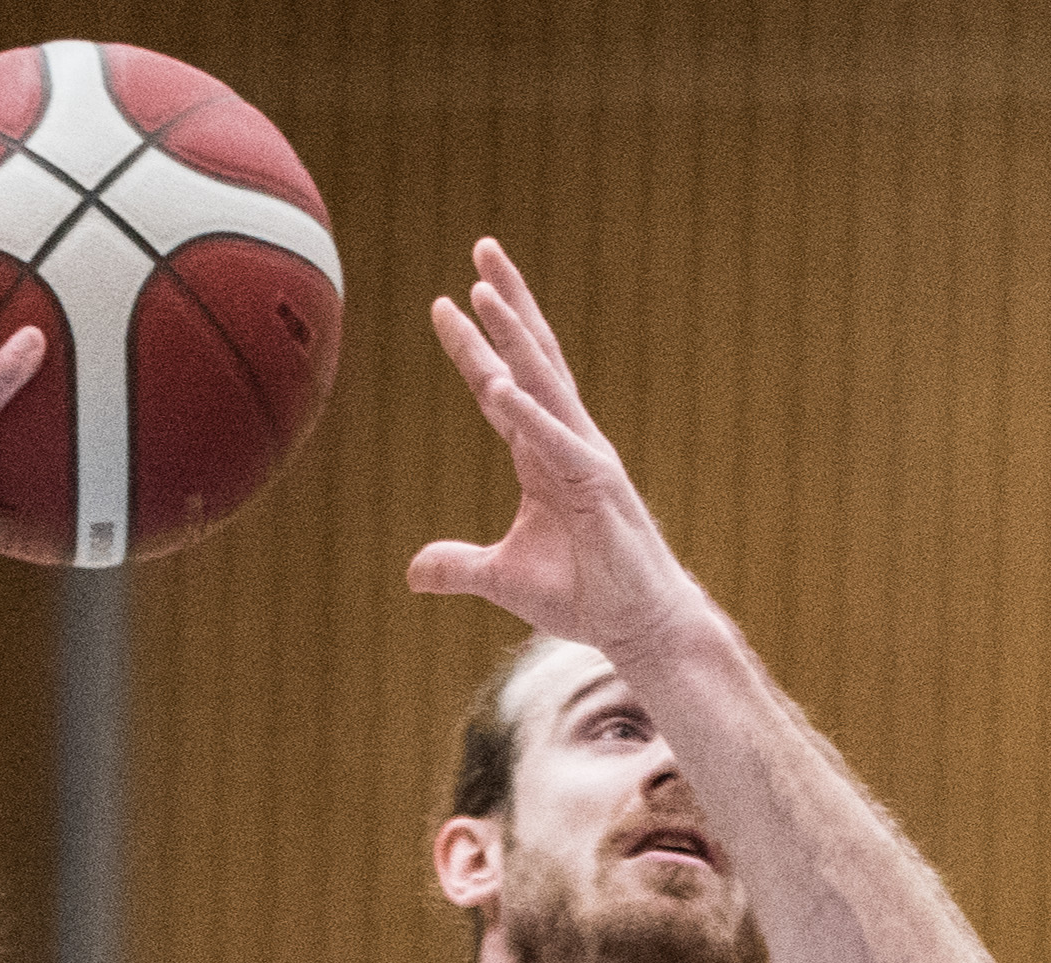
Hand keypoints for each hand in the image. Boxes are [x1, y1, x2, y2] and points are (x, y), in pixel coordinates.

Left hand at [406, 239, 700, 663]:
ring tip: (482, 291)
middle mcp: (564, 442)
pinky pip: (556, 443)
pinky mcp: (598, 486)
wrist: (637, 625)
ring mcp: (584, 458)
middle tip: (482, 250)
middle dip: (505, 305)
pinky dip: (527, 414)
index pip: (499, 389)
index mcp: (540, 455)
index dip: (472, 347)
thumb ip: (459, 566)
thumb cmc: (583, 594)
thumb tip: (412, 571)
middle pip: (531, 359)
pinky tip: (498, 385)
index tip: (443, 304)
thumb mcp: (503, 580)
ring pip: (544, 384)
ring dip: (512, 336)